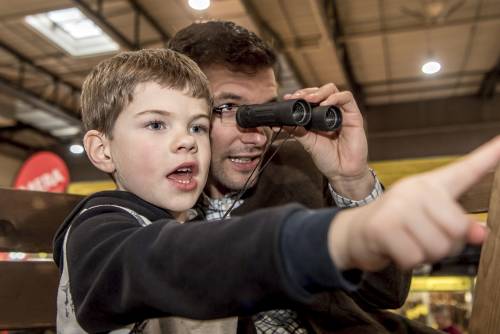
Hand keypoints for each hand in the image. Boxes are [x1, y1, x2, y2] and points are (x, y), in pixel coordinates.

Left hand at [283, 83, 371, 198]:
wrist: (342, 172)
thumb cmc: (327, 158)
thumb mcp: (308, 143)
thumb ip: (297, 131)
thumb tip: (281, 122)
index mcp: (319, 117)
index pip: (310, 98)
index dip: (299, 96)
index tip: (287, 99)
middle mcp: (331, 112)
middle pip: (320, 91)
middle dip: (307, 92)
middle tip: (297, 97)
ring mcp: (342, 112)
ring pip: (332, 90)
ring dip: (319, 92)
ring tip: (309, 100)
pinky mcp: (354, 116)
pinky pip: (347, 98)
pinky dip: (335, 98)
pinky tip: (325, 104)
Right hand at [328, 135, 499, 270]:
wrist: (355, 232)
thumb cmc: (396, 226)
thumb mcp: (429, 223)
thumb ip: (458, 226)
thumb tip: (481, 234)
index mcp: (431, 185)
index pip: (467, 169)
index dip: (491, 154)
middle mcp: (416, 189)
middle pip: (458, 229)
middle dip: (444, 245)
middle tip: (423, 238)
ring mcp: (398, 206)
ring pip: (437, 247)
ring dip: (424, 255)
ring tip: (408, 242)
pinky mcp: (384, 226)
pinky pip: (414, 257)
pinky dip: (407, 262)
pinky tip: (395, 248)